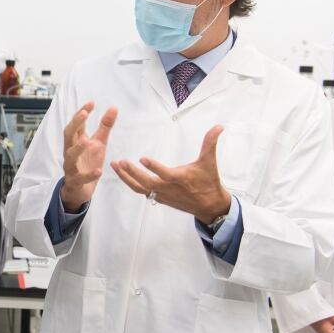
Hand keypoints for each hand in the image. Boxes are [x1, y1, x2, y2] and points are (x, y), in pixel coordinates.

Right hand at [60, 102, 117, 211]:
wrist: (79, 189)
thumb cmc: (88, 162)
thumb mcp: (99, 143)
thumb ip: (105, 127)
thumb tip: (113, 108)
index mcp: (76, 142)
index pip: (76, 125)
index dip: (81, 113)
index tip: (91, 103)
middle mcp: (71, 152)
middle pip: (68, 136)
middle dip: (75, 124)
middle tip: (84, 114)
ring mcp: (71, 167)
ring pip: (70, 157)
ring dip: (78, 149)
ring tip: (87, 141)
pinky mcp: (75, 181)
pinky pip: (80, 178)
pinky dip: (89, 175)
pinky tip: (99, 171)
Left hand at [110, 125, 230, 224]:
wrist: (209, 206)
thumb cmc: (208, 182)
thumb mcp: (209, 162)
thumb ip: (210, 143)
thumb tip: (219, 126)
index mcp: (180, 179)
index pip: (164, 173)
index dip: (154, 167)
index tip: (142, 158)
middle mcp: (168, 188)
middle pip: (145, 182)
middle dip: (131, 172)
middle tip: (119, 162)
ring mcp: (162, 194)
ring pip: (139, 188)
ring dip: (126, 177)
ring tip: (115, 165)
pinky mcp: (158, 198)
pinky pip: (141, 191)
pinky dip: (130, 183)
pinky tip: (122, 173)